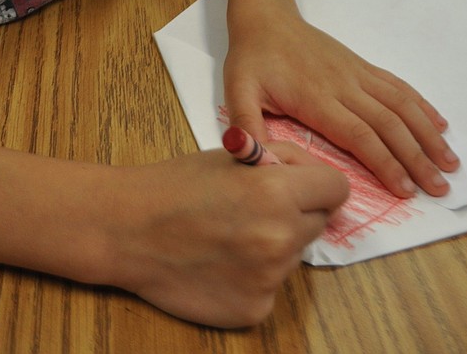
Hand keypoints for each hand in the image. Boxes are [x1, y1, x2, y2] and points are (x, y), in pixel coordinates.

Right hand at [111, 146, 347, 327]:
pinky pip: (271, 286)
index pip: (337, 189)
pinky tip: (220, 262)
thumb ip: (282, 162)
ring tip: (228, 234)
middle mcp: (280, 239)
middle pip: (318, 222)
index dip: (318, 183)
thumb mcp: (234, 155)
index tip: (301, 186)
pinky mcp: (254, 310)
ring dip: (274, 245)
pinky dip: (253, 275)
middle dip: (296, 212)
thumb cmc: (178, 184)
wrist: (129, 229)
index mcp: (277, 192)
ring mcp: (269, 280)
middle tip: (255, 207)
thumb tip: (318, 178)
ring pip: (294, 255)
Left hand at [223, 15, 458, 199]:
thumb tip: (252, 160)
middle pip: (388, 124)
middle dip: (416, 158)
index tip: (406, 190)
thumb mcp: (237, 91)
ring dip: (428, 134)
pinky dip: (421, 105)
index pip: (359, 135)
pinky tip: (440, 124)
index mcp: (316, 98)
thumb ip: (246, 126)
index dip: (385, 163)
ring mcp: (356, 74)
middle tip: (441, 188)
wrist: (266, 16)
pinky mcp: (361, 66)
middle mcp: (344, 85)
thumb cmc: (252, 58)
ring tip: (451, 162)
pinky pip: (397, 86)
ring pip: (400, 104)